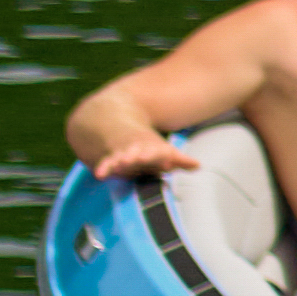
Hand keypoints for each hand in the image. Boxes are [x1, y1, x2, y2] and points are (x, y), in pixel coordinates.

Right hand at [77, 122, 197, 183]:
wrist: (112, 120)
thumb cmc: (144, 145)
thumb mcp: (162, 151)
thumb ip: (179, 160)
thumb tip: (197, 165)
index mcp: (154, 149)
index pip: (162, 153)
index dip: (166, 157)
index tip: (169, 161)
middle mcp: (139, 150)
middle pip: (142, 154)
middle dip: (144, 157)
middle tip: (144, 158)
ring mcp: (123, 154)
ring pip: (124, 157)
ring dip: (124, 160)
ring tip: (123, 162)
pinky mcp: (110, 159)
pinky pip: (107, 164)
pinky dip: (104, 168)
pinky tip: (99, 175)